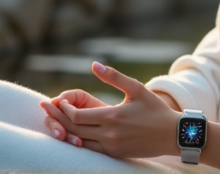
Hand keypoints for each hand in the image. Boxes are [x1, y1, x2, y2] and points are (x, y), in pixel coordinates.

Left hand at [40, 61, 181, 158]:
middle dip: (58, 119)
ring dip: (65, 132)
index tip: (60, 101)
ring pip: (80, 142)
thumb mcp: (136, 88)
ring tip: (53, 122)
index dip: (64, 110)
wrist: (173, 134)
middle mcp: (109, 135)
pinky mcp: (115, 154)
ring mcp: (111, 147)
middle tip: (46, 109)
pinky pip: (90, 151)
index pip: (77, 117)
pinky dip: (79, 142)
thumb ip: (113, 77)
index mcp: (112, 117)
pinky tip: (71, 134)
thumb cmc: (155, 109)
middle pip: (73, 130)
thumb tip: (93, 64)